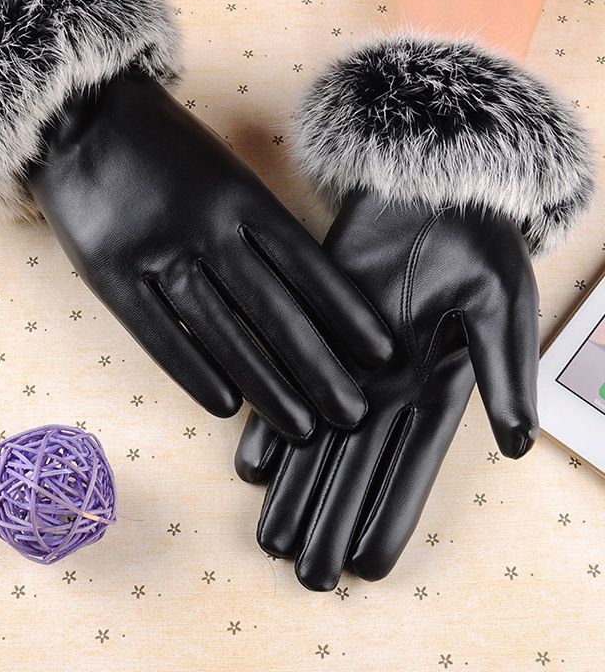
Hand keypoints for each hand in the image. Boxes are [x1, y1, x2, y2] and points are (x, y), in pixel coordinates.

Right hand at [26, 74, 391, 439]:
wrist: (80, 115)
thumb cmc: (164, 145)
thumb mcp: (223, 167)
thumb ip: (257, 223)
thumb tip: (302, 289)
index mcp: (241, 195)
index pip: (307, 265)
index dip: (346, 313)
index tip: (380, 354)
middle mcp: (206, 227)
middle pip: (273, 308)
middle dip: (318, 366)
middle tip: (352, 413)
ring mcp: (156, 251)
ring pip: (222, 330)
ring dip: (266, 382)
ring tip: (301, 427)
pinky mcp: (110, 273)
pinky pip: (159, 332)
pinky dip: (194, 371)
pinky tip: (225, 406)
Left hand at [235, 34, 592, 589]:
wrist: (429, 193)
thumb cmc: (477, 248)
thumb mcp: (502, 309)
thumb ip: (507, 377)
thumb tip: (516, 446)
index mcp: (435, 391)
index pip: (410, 470)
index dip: (389, 517)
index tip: (368, 569)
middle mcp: (385, 389)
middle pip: (354, 468)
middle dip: (331, 520)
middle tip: (304, 574)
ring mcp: (345, 365)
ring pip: (315, 439)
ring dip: (295, 489)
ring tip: (270, 538)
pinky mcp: (311, 332)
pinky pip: (286, 384)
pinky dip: (269, 425)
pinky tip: (250, 467)